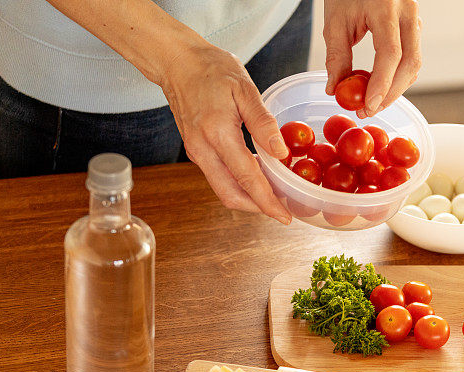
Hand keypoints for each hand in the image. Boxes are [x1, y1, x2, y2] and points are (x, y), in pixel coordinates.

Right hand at [160, 45, 291, 223]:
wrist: (177, 62)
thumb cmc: (212, 69)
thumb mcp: (244, 88)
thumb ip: (262, 122)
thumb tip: (281, 154)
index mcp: (217, 134)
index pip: (246, 178)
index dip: (267, 201)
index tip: (285, 217)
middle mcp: (202, 149)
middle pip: (230, 195)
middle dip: (258, 208)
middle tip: (283, 212)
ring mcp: (196, 152)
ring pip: (223, 189)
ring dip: (249, 198)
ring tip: (275, 195)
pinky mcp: (196, 151)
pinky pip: (219, 177)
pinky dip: (239, 184)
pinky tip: (258, 176)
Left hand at [323, 0, 421, 118]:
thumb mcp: (335, 21)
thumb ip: (336, 57)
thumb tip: (335, 89)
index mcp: (386, 7)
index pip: (390, 53)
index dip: (382, 84)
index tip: (369, 106)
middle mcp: (407, 12)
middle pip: (409, 62)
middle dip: (391, 92)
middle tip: (369, 109)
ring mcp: (415, 19)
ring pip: (414, 63)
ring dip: (395, 88)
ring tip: (372, 102)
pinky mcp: (414, 26)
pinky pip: (412, 57)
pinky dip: (398, 76)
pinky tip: (381, 86)